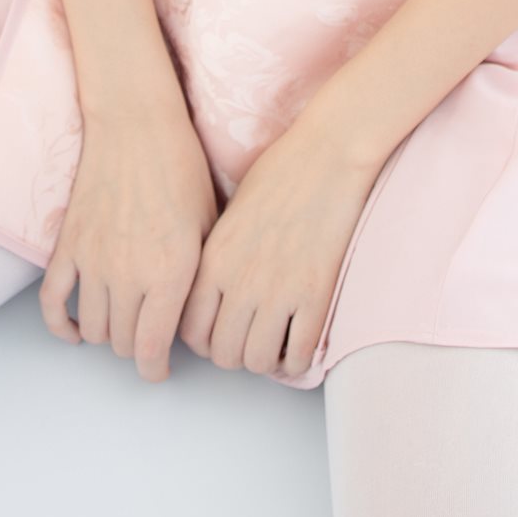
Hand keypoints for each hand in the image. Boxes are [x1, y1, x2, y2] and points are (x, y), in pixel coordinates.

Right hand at [39, 102, 220, 382]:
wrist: (136, 125)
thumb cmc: (182, 168)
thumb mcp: (209, 225)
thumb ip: (201, 278)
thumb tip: (197, 319)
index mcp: (170, 273)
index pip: (151, 350)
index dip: (154, 370)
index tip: (158, 371)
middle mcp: (128, 275)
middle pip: (122, 343)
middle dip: (135, 348)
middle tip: (147, 337)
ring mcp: (92, 262)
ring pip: (92, 328)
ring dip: (106, 335)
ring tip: (122, 324)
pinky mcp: (67, 246)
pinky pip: (52, 303)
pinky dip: (59, 326)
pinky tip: (73, 332)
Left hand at [178, 124, 385, 382]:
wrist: (326, 155)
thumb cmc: (278, 173)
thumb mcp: (228, 214)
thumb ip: (216, 257)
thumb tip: (214, 293)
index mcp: (214, 261)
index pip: (190, 331)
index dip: (203, 343)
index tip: (217, 335)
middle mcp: (240, 282)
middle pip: (223, 354)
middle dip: (233, 355)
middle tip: (248, 340)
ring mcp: (278, 291)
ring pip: (258, 361)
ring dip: (265, 359)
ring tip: (274, 343)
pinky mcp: (316, 296)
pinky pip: (298, 355)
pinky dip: (297, 360)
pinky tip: (299, 343)